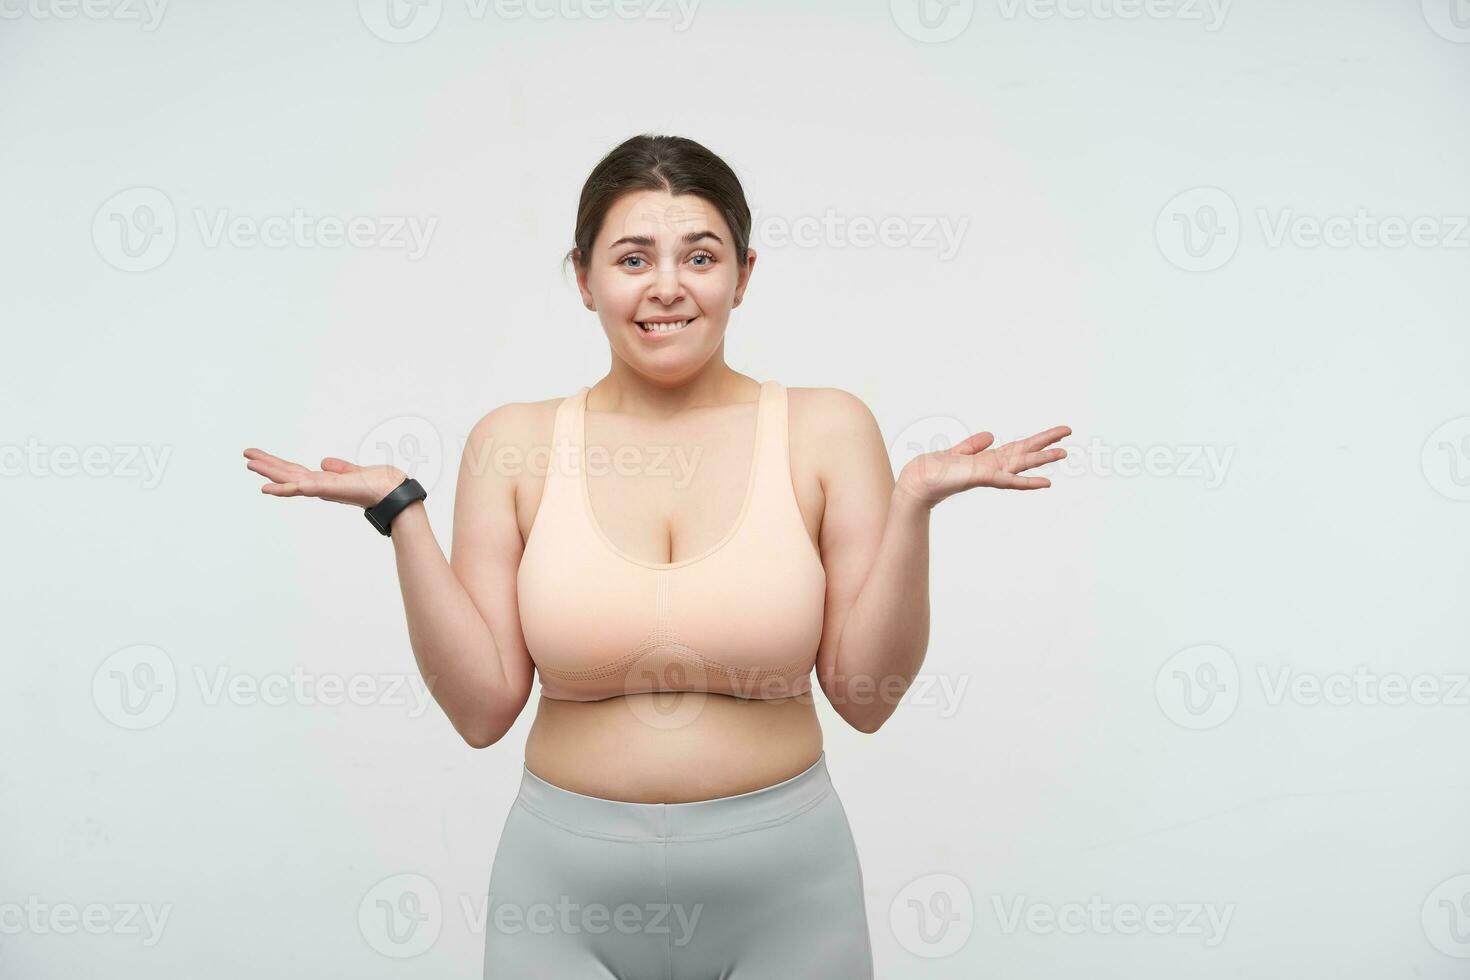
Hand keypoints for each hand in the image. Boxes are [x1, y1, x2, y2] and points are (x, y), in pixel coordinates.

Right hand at [243, 448, 407, 508]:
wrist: (392, 492)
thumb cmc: (379, 484)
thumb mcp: (354, 471)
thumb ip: (339, 468)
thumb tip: (324, 462)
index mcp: (324, 481)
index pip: (295, 471)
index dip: (278, 465)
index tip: (261, 457)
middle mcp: (319, 486)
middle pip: (286, 473)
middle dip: (266, 464)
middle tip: (246, 455)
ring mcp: (319, 488)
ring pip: (287, 479)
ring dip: (267, 471)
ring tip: (248, 462)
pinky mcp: (324, 489)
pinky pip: (298, 489)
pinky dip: (281, 489)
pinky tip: (265, 488)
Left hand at [896, 425, 1071, 507]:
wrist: (918, 482)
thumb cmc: (934, 470)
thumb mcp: (957, 451)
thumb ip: (974, 445)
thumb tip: (992, 435)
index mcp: (989, 459)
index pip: (1019, 447)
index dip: (1038, 440)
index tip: (1058, 433)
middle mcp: (993, 466)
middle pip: (1026, 452)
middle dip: (1047, 443)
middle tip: (1070, 432)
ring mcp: (990, 473)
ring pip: (1022, 465)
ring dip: (1043, 459)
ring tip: (1065, 453)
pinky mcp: (983, 478)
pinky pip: (1010, 481)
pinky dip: (1028, 482)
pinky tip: (1046, 483)